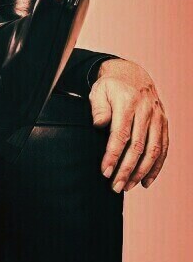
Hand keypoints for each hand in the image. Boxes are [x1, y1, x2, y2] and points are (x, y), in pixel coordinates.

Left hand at [89, 58, 167, 191]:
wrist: (132, 75)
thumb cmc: (111, 87)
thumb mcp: (99, 91)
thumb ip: (98, 108)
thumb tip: (99, 124)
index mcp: (128, 103)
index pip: (121, 134)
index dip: (113, 155)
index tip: (105, 172)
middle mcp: (147, 112)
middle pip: (138, 146)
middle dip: (126, 169)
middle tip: (115, 186)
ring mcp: (158, 118)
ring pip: (153, 150)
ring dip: (141, 171)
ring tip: (128, 186)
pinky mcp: (164, 124)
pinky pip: (163, 148)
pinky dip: (156, 166)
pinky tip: (146, 181)